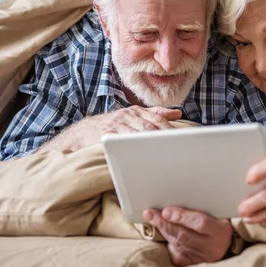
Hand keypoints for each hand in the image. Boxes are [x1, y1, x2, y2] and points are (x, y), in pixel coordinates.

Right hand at [43, 106, 181, 151]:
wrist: (83, 132)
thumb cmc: (114, 126)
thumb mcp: (134, 117)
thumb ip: (155, 114)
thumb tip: (178, 112)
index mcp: (136, 111)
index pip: (157, 119)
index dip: (170, 129)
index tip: (182, 139)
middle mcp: (127, 116)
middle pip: (149, 127)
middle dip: (164, 138)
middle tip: (176, 148)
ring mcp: (116, 125)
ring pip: (137, 135)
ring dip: (150, 144)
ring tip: (163, 153)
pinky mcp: (105, 136)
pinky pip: (120, 142)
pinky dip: (130, 148)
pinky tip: (139, 155)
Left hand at [143, 207, 232, 266]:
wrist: (227, 248)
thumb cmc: (219, 226)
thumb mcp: (217, 215)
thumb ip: (201, 210)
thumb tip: (177, 205)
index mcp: (220, 231)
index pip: (200, 223)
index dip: (182, 217)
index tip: (166, 211)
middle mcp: (211, 247)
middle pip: (184, 234)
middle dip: (164, 223)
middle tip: (150, 213)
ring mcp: (201, 258)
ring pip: (177, 243)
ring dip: (163, 231)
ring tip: (151, 218)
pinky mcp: (192, 264)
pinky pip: (175, 253)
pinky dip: (167, 242)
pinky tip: (161, 232)